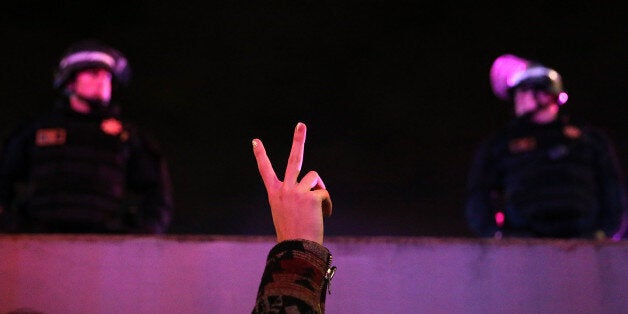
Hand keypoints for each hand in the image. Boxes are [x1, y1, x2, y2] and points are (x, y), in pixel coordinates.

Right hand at [252, 122, 331, 243]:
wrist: (297, 249)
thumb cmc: (293, 235)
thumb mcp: (286, 212)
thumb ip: (295, 196)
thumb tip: (314, 185)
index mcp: (275, 194)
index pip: (265, 170)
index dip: (261, 155)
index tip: (255, 140)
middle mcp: (284, 189)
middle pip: (294, 159)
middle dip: (298, 139)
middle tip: (301, 124)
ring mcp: (297, 191)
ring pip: (314, 178)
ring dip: (318, 190)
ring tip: (316, 209)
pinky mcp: (311, 196)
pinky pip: (324, 193)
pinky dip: (326, 204)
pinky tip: (322, 215)